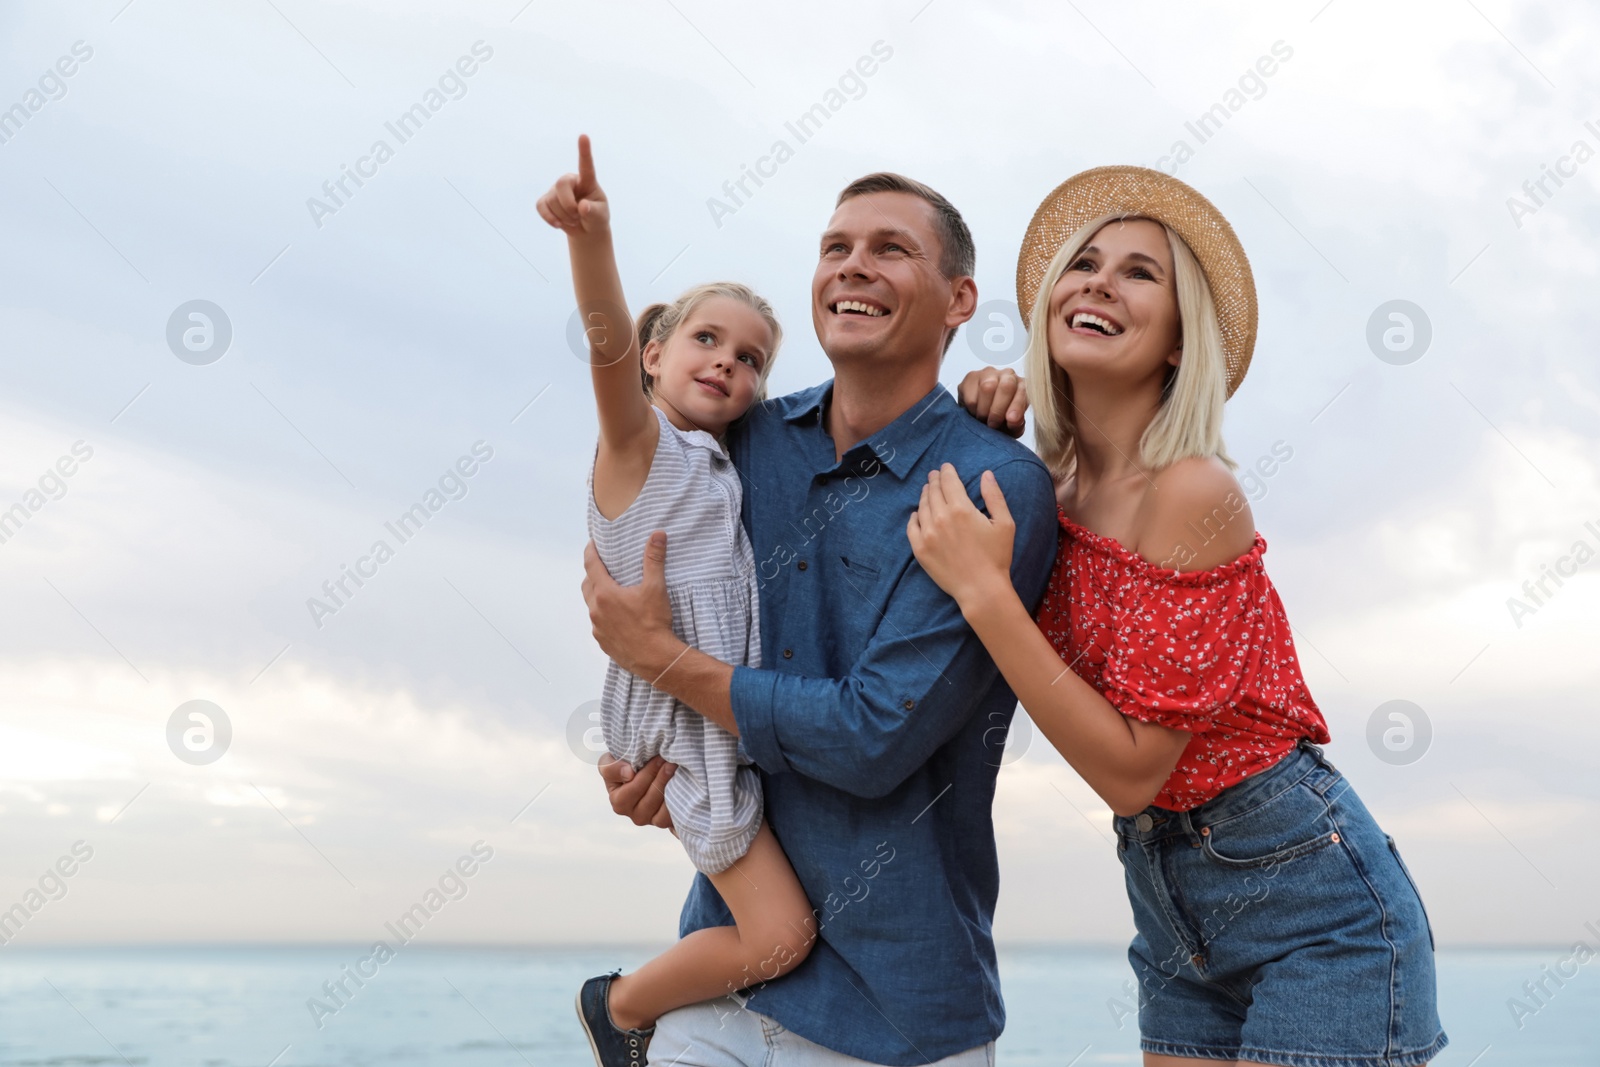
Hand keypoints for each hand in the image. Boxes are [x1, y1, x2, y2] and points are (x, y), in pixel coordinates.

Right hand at [536, 134, 609, 236]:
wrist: (586, 230)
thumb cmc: (596, 218)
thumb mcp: (600, 217)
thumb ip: (593, 211)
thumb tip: (582, 206)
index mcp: (588, 181)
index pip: (586, 165)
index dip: (584, 151)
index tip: (584, 136)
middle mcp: (570, 181)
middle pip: (561, 184)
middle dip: (568, 205)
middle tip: (577, 216)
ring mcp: (556, 190)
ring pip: (552, 200)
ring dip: (564, 216)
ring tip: (574, 220)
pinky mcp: (546, 200)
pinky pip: (541, 207)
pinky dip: (549, 218)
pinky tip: (558, 225)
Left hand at [581, 531, 678, 678]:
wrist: (656, 658)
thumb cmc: (654, 623)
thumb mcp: (655, 588)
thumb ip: (654, 559)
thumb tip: (658, 535)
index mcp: (605, 593)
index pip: (591, 565)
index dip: (590, 552)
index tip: (591, 544)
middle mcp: (596, 610)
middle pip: (587, 585)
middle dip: (592, 574)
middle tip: (602, 567)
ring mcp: (597, 628)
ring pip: (591, 606)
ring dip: (597, 596)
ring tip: (611, 592)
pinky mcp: (603, 642)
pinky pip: (598, 624)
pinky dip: (604, 615)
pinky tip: (617, 616)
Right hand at [599, 754, 676, 829]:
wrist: (641, 770)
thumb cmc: (624, 766)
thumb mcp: (609, 762)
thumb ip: (611, 767)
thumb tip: (628, 773)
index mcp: (618, 801)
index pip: (633, 790)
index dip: (647, 774)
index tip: (658, 758)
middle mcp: (633, 814)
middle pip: (650, 799)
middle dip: (661, 778)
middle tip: (670, 762)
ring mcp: (649, 819)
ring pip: (661, 810)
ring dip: (670, 787)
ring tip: (675, 770)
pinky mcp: (663, 821)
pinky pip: (670, 817)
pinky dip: (676, 802)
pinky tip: (680, 785)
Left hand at [906, 463, 1016, 607]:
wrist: (981, 588)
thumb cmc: (997, 556)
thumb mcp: (1004, 524)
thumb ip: (994, 496)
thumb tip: (986, 474)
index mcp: (961, 509)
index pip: (949, 482)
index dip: (947, 471)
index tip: (945, 467)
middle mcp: (941, 518)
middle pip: (934, 492)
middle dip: (935, 480)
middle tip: (934, 475)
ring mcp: (927, 534)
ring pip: (922, 507)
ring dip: (925, 495)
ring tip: (928, 491)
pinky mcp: (920, 550)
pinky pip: (911, 527)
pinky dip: (913, 517)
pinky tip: (916, 514)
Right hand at [956, 368, 1027, 438]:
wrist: (981, 418)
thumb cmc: (1001, 420)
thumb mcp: (1012, 425)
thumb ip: (1016, 424)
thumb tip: (1013, 421)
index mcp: (1023, 385)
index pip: (1024, 391)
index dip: (1017, 406)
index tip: (1011, 421)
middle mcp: (1008, 375)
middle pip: (1006, 386)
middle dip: (999, 409)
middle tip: (993, 424)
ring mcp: (989, 373)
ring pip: (987, 388)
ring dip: (984, 410)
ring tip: (983, 420)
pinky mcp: (971, 377)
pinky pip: (971, 394)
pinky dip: (972, 409)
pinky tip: (975, 412)